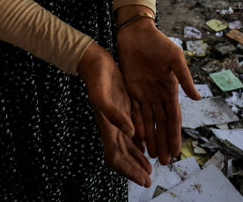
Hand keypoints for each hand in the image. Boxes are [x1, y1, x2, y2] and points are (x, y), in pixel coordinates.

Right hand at [78, 44, 151, 186]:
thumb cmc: (96, 77)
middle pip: (123, 155)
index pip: (116, 156)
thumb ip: (115, 115)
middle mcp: (112, 126)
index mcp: (107, 126)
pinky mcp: (123, 109)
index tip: (142, 178)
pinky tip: (146, 147)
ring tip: (149, 169)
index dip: (128, 170)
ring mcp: (117, 119)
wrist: (94, 61)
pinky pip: (132, 132)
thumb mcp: (102, 95)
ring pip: (128, 145)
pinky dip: (139, 143)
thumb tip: (132, 134)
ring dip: (137, 159)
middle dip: (135, 169)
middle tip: (149, 180)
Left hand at [116, 19, 199, 163]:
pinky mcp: (130, 89)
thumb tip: (196, 98)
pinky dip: (135, 125)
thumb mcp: (175, 58)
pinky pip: (133, 111)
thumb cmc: (158, 42)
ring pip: (148, 121)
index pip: (173, 117)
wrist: (135, 32)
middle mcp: (158, 94)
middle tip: (165, 162)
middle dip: (163, 142)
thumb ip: (184, 78)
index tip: (177, 151)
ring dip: (151, 138)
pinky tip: (137, 139)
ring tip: (152, 155)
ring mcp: (144, 93)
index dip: (174, 134)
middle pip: (161, 124)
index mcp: (170, 89)